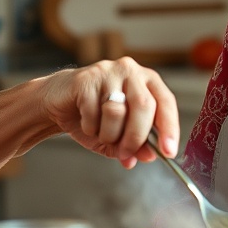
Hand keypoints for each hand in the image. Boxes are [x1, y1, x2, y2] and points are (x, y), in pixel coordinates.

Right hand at [37, 57, 179, 168]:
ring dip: (109, 134)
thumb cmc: (94, 115)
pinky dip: (90, 127)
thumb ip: (137, 145)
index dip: (169, 128)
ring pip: (117, 111)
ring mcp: (108, 71)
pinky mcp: (86, 79)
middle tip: (126, 153)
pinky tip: (87, 123)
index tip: (168, 151)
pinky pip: (92, 112)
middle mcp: (131, 71)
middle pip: (143, 106)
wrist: (58, 102)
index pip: (166, 103)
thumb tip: (150, 156)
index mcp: (147, 81)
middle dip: (135, 137)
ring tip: (101, 134)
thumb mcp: (120, 136)